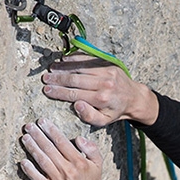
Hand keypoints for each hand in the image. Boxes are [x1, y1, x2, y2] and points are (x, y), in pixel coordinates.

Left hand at [20, 118, 114, 179]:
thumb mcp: (98, 164)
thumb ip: (91, 149)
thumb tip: (78, 138)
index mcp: (78, 162)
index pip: (62, 142)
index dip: (51, 130)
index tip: (42, 121)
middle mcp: (67, 170)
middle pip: (49, 149)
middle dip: (38, 135)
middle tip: (29, 125)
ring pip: (42, 161)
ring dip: (32, 148)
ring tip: (25, 137)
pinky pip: (38, 179)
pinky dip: (30, 170)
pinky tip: (23, 161)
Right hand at [41, 54, 158, 127]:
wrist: (134, 97)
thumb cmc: (115, 111)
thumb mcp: (104, 121)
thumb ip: (89, 116)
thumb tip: (76, 105)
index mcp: (102, 99)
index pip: (74, 94)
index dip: (58, 92)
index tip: (46, 90)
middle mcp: (104, 83)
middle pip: (75, 79)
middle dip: (58, 79)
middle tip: (45, 78)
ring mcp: (106, 71)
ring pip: (79, 67)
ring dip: (63, 67)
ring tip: (51, 69)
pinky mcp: (107, 63)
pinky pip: (87, 59)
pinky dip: (74, 58)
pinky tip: (63, 60)